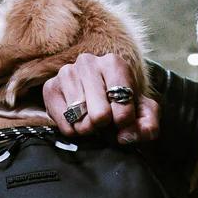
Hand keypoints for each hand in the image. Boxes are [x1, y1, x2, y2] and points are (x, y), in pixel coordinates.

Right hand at [42, 52, 159, 143]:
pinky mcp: (50, 88)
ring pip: (81, 120)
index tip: (123, 120)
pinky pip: (65, 125)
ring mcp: (66, 73)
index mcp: (113, 63)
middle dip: (105, 126)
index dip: (125, 122)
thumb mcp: (142, 113)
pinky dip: (74, 131)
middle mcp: (87, 62)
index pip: (122, 104)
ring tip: (91, 120)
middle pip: (100, 115)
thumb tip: (128, 135)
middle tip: (105, 122)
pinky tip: (78, 121)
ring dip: (89, 129)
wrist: (96, 97)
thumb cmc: (121, 104)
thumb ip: (148, 124)